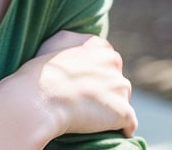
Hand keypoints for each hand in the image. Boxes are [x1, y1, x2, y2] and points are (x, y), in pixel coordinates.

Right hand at [22, 31, 136, 138]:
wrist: (42, 96)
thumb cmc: (43, 71)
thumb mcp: (56, 42)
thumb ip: (75, 41)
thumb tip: (82, 47)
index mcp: (99, 45)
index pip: (105, 61)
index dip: (93, 74)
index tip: (82, 84)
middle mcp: (114, 62)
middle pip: (116, 79)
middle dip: (105, 90)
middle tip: (86, 100)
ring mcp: (120, 87)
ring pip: (122, 100)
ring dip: (111, 108)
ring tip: (92, 116)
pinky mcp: (123, 111)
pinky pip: (129, 124)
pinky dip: (122, 128)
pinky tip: (111, 131)